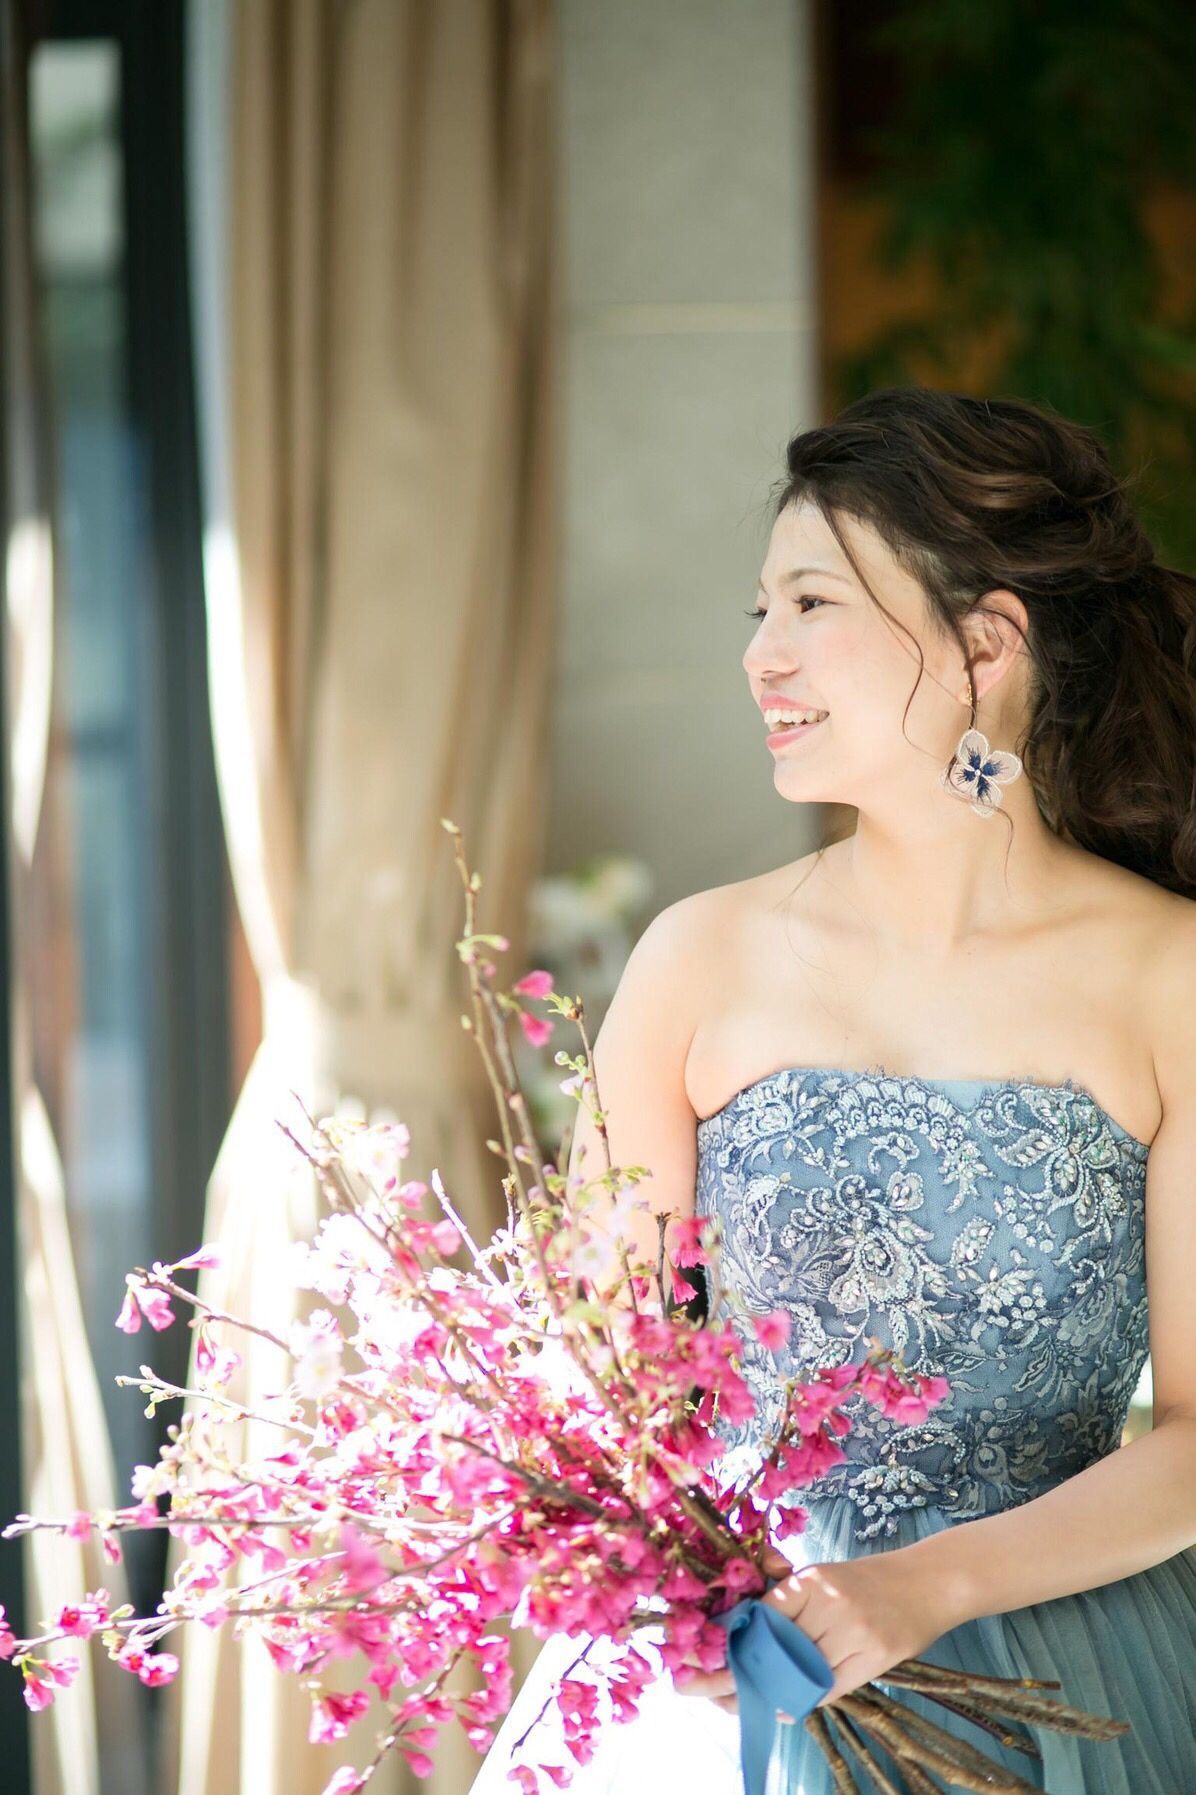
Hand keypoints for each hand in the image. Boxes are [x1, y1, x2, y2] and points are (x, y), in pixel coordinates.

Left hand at [676, 1545, 956, 1715]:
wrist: (926, 1582)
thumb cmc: (866, 1580)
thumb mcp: (823, 1576)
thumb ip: (786, 1598)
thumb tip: (739, 1625)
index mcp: (813, 1580)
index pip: (761, 1616)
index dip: (729, 1641)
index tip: (699, 1659)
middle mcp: (831, 1605)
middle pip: (775, 1649)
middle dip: (737, 1672)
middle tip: (700, 1689)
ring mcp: (854, 1634)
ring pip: (799, 1673)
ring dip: (766, 1690)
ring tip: (736, 1700)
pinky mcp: (874, 1660)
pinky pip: (827, 1689)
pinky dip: (799, 1700)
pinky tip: (778, 1706)